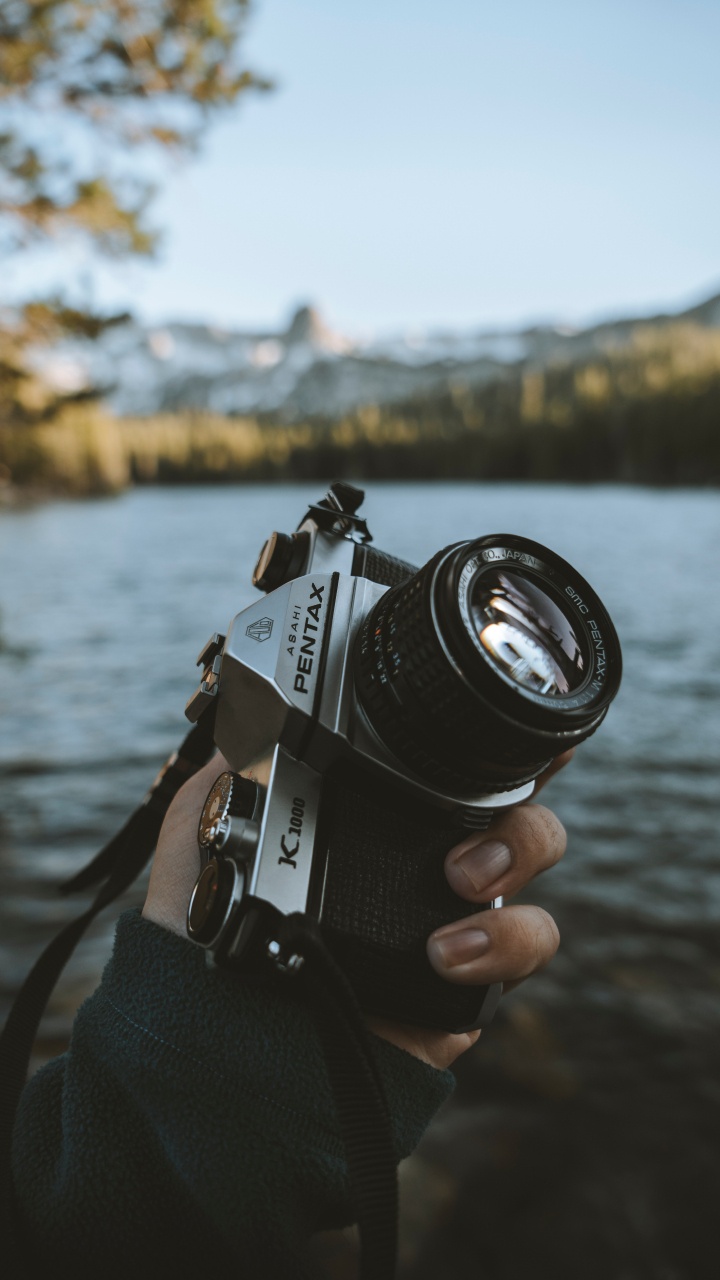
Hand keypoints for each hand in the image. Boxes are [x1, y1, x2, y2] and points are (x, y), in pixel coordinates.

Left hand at [143, 751, 570, 1074]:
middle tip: (490, 805)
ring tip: (462, 880)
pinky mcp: (466, 977)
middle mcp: (423, 852)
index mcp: (375, 810)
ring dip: (517, 852)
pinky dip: (507, 937)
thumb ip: (240, 753)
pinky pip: (529, 940)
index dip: (491, 729)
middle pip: (512, 794)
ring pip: (534, 853)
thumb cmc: (205, 924)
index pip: (450, 758)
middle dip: (525, 786)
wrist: (220, 1028)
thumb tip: (264, 695)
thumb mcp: (208, 817)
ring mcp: (452, 909)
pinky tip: (449, 950)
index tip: (513, 709)